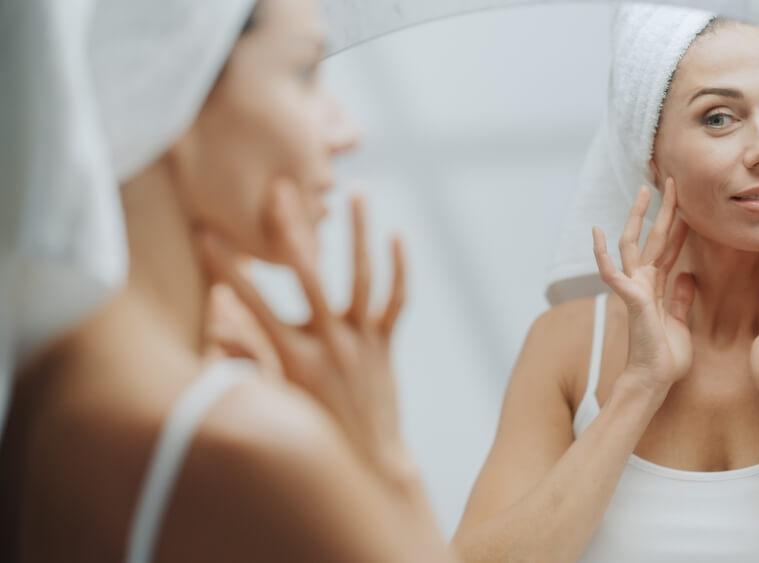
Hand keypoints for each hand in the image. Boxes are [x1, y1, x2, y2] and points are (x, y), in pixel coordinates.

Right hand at [199, 180, 408, 475]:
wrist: (368, 461)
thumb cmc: (312, 434)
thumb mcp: (272, 402)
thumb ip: (244, 363)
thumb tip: (213, 331)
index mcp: (293, 357)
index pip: (252, 303)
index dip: (226, 268)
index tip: (205, 234)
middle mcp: (329, 342)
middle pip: (309, 275)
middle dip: (291, 229)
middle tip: (281, 187)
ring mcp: (361, 340)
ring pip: (363, 277)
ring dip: (360, 233)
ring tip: (359, 194)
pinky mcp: (384, 343)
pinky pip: (396, 301)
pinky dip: (399, 268)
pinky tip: (398, 236)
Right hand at [592, 180, 694, 395]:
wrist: (655, 380)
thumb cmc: (666, 356)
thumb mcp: (680, 321)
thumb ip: (681, 298)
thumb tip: (687, 277)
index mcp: (657, 286)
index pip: (669, 248)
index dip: (677, 225)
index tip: (686, 203)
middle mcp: (644, 282)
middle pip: (653, 238)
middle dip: (662, 209)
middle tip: (670, 181)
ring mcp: (634, 288)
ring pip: (633, 245)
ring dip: (638, 218)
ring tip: (644, 191)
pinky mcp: (630, 298)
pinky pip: (612, 272)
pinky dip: (602, 253)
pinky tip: (597, 233)